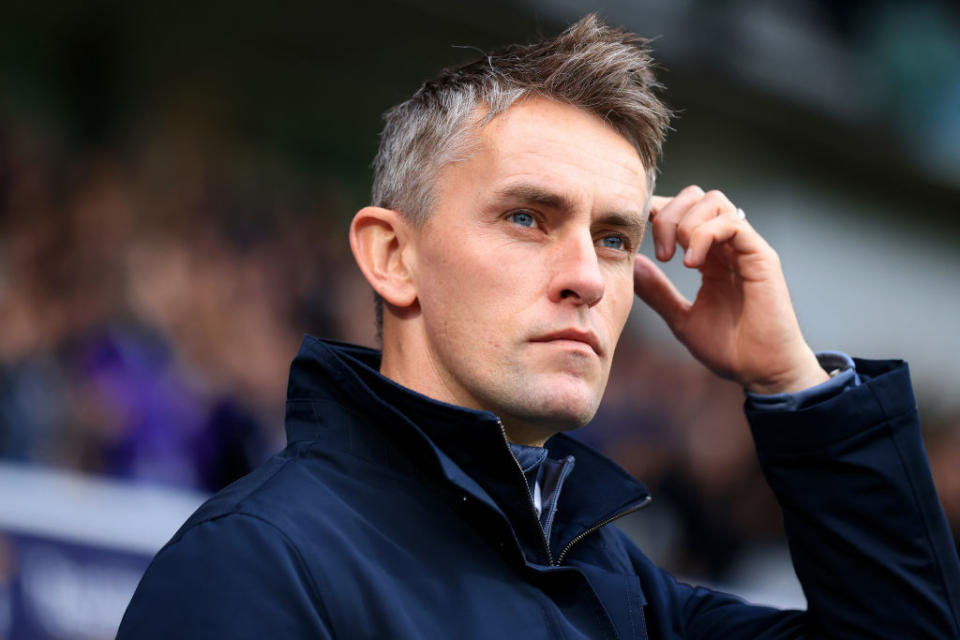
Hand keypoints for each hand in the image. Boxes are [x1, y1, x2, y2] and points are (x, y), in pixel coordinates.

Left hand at [634, 185, 828, 393]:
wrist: (763, 372)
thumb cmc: (730, 349)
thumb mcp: (681, 319)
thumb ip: (658, 291)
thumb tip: (633, 262)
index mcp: (710, 256)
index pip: (682, 211)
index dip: (656, 214)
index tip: (638, 239)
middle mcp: (728, 246)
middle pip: (696, 196)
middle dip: (668, 214)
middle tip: (660, 253)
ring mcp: (746, 248)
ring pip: (714, 201)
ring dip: (685, 223)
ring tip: (675, 259)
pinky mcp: (761, 256)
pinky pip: (732, 223)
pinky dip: (704, 235)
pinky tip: (691, 264)